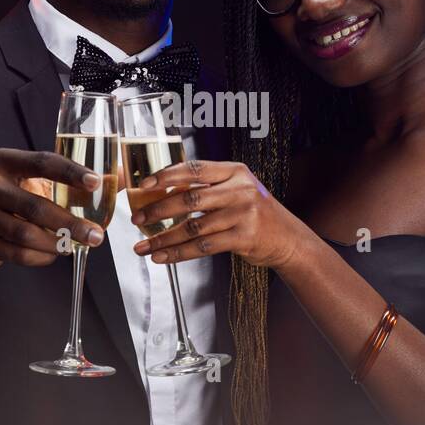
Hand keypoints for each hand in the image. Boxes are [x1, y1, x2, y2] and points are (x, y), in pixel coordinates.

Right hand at [0, 147, 105, 277]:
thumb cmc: (12, 204)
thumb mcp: (35, 185)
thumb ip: (73, 182)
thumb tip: (122, 177)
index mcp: (4, 161)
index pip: (41, 162)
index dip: (70, 172)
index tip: (96, 183)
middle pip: (34, 205)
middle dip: (71, 222)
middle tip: (96, 235)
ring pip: (25, 233)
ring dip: (56, 242)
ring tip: (73, 246)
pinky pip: (16, 253)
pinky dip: (40, 257)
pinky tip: (51, 254)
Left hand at [128, 159, 304, 268]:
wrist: (287, 238)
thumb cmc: (255, 212)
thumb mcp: (237, 189)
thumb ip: (208, 187)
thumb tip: (163, 193)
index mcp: (235, 171)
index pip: (194, 169)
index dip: (166, 176)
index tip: (144, 185)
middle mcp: (240, 189)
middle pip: (190, 198)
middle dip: (158, 210)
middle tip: (137, 219)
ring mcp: (243, 214)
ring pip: (193, 227)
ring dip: (164, 238)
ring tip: (143, 246)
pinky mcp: (243, 238)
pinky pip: (203, 246)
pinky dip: (179, 253)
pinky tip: (163, 256)